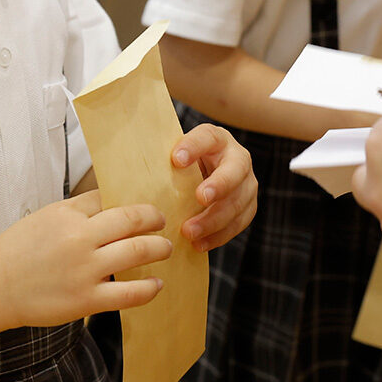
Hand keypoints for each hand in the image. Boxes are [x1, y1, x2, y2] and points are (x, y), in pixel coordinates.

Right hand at [0, 190, 170, 328]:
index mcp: (67, 214)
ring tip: (166, 248)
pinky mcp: (86, 299)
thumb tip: (110, 204)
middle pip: (132, 220)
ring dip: (159, 248)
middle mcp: (79, 238)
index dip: (131, 201)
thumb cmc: (17, 251)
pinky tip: (157, 284)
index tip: (143, 207)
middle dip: (154, 219)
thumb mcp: (44, 217)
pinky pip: (129, 293)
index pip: (109, 199)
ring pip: (138, 252)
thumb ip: (76, 210)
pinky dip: (149, 288)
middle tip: (162, 221)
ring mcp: (85, 270)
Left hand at [171, 124, 256, 251]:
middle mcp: (237, 157)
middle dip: (219, 185)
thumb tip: (133, 168)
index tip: (176, 159)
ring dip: (214, 219)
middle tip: (200, 198)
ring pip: (238, 201)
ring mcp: (247, 183)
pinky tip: (199, 244)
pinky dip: (219, 236)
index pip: (207, 137)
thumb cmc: (184, 164)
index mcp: (216, 138)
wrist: (206, 174)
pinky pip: (238, 223)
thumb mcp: (177, 154)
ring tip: (190, 232)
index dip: (194, 147)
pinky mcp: (248, 206)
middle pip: (234, 171)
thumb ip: (165, 157)